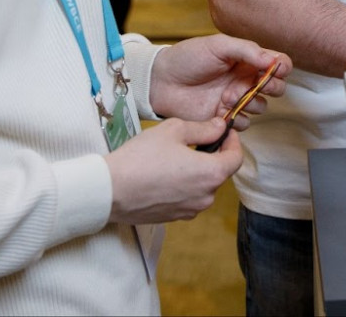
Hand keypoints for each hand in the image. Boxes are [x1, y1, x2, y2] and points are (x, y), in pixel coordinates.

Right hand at [104, 118, 242, 224]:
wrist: (109, 191)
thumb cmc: (141, 158)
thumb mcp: (174, 130)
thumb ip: (203, 129)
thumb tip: (220, 127)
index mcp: (211, 174)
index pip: (236, 158)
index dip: (233, 142)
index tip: (224, 131)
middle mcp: (206, 197)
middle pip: (220, 172)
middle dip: (213, 155)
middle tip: (197, 140)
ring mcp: (190, 210)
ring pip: (203, 186)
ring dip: (198, 171)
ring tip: (177, 157)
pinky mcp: (174, 218)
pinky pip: (188, 198)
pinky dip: (184, 185)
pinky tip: (165, 174)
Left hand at [150, 35, 290, 124]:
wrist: (161, 81)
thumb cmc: (188, 58)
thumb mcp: (218, 45)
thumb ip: (247, 50)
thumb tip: (272, 60)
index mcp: (246, 59)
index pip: (277, 63)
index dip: (281, 67)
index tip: (275, 69)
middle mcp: (245, 79)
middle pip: (276, 87)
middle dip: (271, 87)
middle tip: (257, 85)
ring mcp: (236, 100)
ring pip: (261, 107)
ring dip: (249, 102)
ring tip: (227, 96)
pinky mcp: (224, 118)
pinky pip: (244, 124)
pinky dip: (237, 119)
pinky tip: (222, 110)